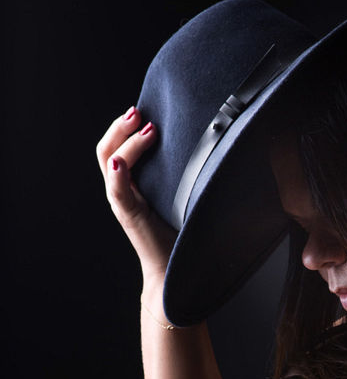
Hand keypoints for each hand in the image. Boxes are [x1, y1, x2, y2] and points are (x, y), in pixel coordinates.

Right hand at [96, 107, 177, 285]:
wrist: (176, 269)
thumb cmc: (181, 232)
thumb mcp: (181, 195)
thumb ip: (181, 172)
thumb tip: (206, 144)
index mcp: (133, 183)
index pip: (119, 145)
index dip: (126, 126)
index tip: (144, 110)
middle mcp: (123, 189)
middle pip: (108, 148)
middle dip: (121, 127)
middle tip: (139, 112)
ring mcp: (123, 202)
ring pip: (110, 163)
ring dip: (125, 143)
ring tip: (144, 128)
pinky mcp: (129, 216)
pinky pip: (118, 192)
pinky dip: (117, 175)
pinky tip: (119, 163)